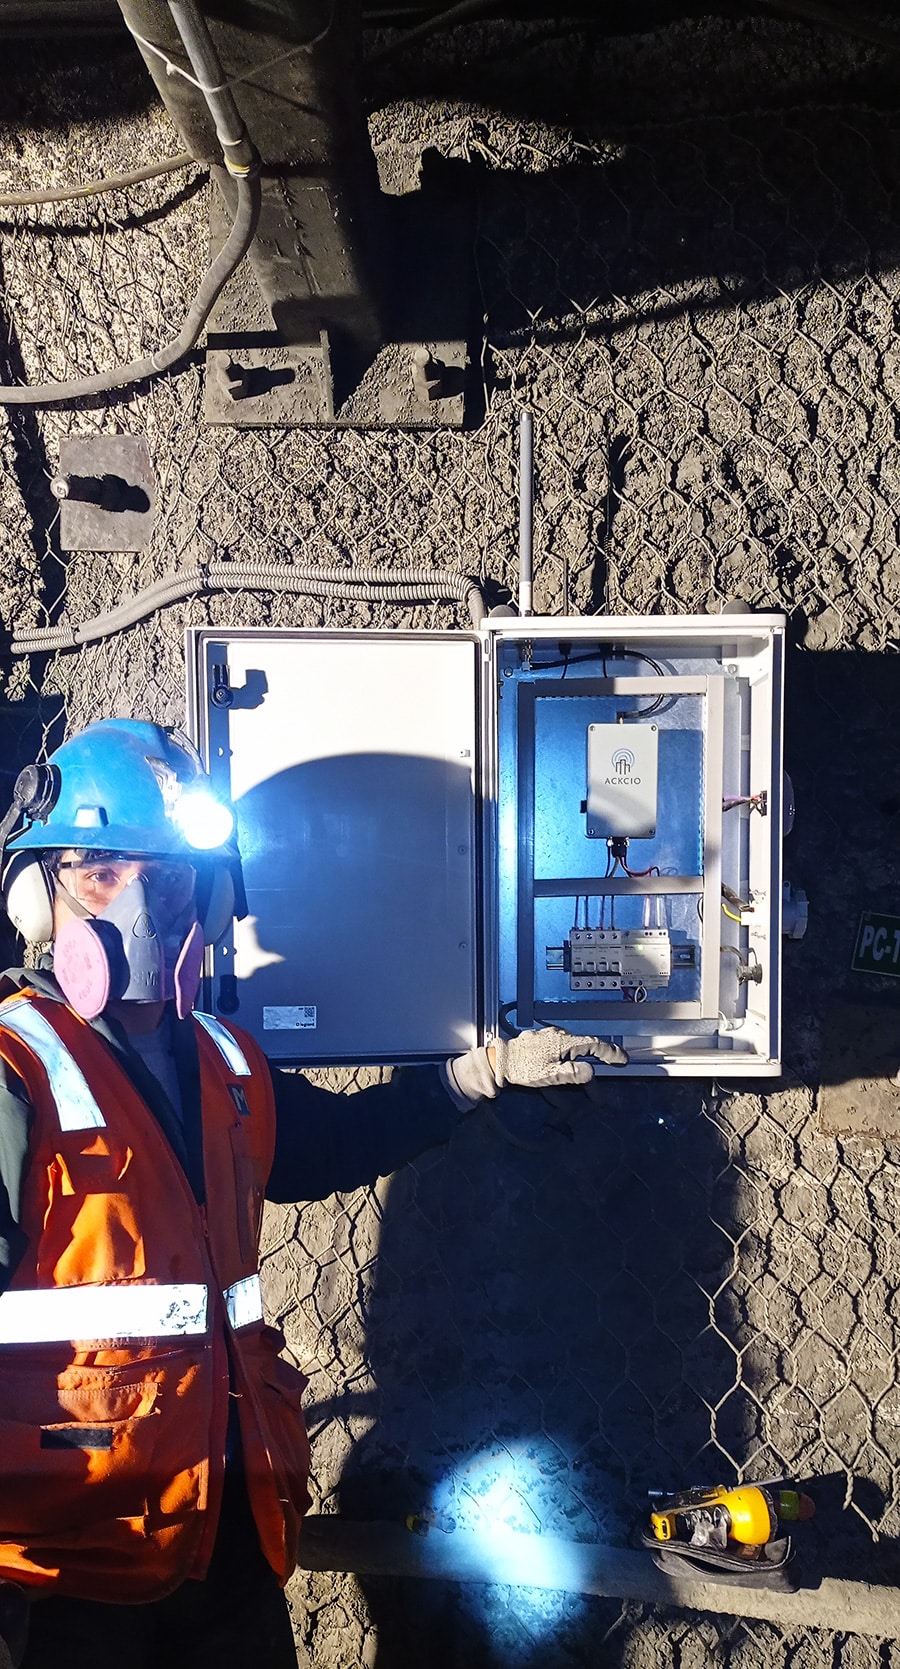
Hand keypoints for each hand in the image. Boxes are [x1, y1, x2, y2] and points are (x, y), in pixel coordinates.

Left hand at [491, 1027, 627, 1088]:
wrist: (500, 1060)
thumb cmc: (523, 1068)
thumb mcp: (550, 1075)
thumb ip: (572, 1073)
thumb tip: (590, 1071)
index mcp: (565, 1042)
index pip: (595, 1045)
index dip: (611, 1052)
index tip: (623, 1058)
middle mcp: (559, 1035)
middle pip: (585, 1046)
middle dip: (598, 1058)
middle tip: (610, 1067)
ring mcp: (550, 1036)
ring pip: (573, 1046)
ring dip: (581, 1058)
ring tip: (585, 1074)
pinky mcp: (541, 1039)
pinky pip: (561, 1047)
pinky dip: (568, 1056)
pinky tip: (564, 1065)